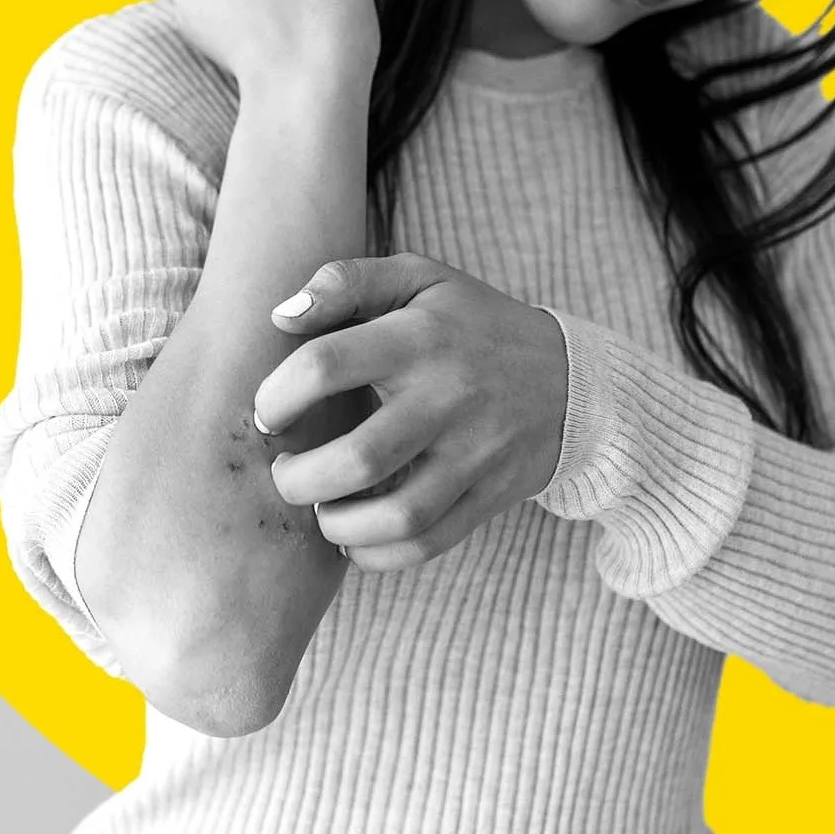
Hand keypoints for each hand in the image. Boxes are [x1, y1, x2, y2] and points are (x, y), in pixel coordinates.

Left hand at [250, 254, 571, 571]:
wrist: (568, 378)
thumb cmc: (468, 324)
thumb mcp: (417, 279)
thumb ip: (345, 282)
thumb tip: (281, 317)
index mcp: (418, 338)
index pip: (327, 366)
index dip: (277, 395)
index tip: (267, 413)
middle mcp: (447, 399)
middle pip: (358, 458)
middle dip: (298, 478)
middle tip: (283, 471)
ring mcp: (473, 455)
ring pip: (396, 516)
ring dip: (336, 526)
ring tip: (318, 507)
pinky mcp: (487, 496)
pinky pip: (425, 545)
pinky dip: (376, 555)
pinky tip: (352, 538)